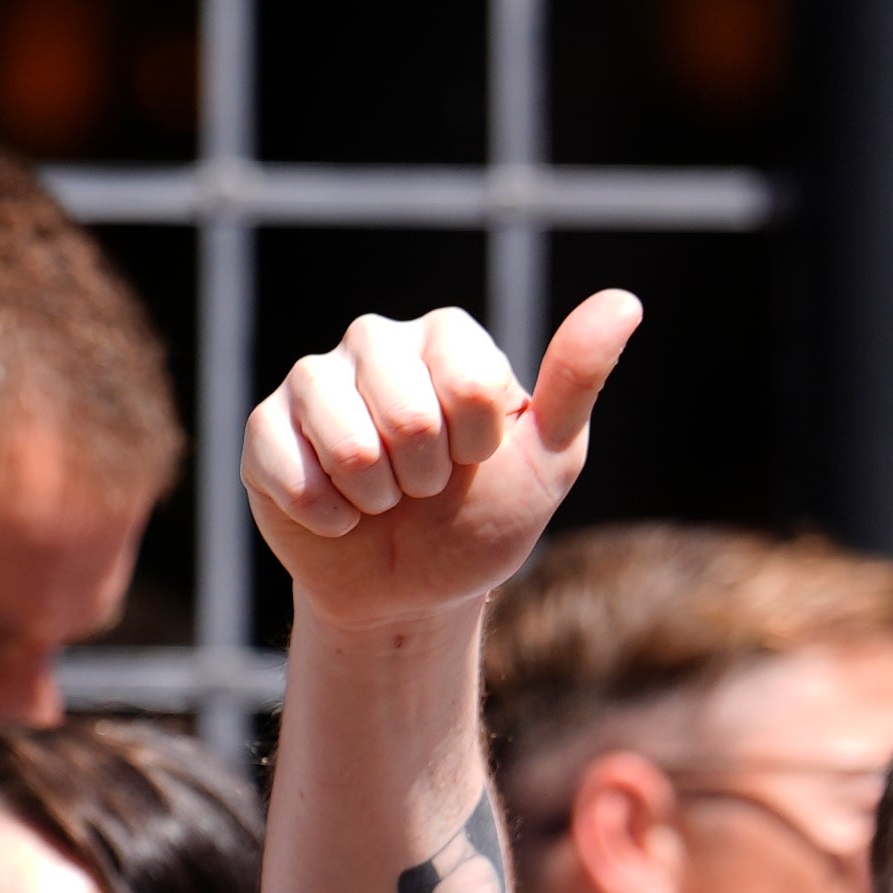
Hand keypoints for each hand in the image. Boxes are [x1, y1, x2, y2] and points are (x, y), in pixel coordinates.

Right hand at [242, 298, 638, 637]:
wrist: (412, 592)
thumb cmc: (483, 519)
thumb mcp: (548, 460)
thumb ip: (576, 381)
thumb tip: (626, 300)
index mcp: (446, 337)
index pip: (466, 376)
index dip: (475, 442)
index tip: (477, 461)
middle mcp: (376, 341)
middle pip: (403, 406)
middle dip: (425, 476)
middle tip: (425, 490)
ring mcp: (315, 381)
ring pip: (342, 432)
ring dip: (374, 496)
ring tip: (383, 503)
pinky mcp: (266, 429)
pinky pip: (285, 462)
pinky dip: (323, 512)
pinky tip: (338, 518)